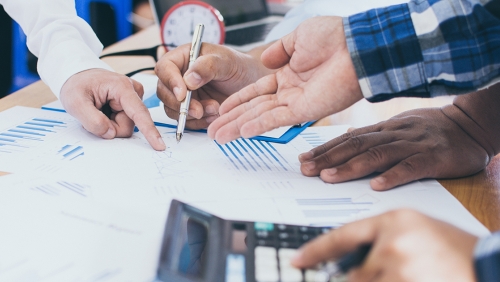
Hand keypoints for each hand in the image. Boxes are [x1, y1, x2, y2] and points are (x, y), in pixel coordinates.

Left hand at [60, 68, 164, 150]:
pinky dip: (111, 121)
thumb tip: (110, 134)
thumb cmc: (77, 84)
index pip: (139, 113)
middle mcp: (133, 91)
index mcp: (121, 87)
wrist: (78, 75)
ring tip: (98, 109)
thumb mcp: (74, 102)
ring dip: (110, 124)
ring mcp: (134, 98)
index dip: (149, 130)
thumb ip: (92, 121)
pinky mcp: (132, 104)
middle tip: (93, 114)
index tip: (159, 145)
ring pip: (126, 126)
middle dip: (110, 127)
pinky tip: (104, 110)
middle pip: (128, 125)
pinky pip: (124, 122)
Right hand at [155, 43, 270, 128]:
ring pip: (172, 109)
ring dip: (191, 115)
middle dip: (180, 104)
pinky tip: (213, 116)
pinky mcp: (190, 110)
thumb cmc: (238, 67)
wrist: (250, 84)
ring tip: (214, 108)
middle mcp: (179, 76)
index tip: (183, 94)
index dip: (170, 81)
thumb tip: (188, 79)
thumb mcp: (226, 61)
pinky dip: (197, 122)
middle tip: (199, 110)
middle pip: (164, 92)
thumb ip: (208, 66)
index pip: (165, 68)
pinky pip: (185, 121)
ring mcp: (183, 95)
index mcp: (183, 57)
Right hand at [207, 16, 362, 143]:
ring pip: (259, 116)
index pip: (256, 91)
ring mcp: (295, 102)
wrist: (357, 47)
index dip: (238, 101)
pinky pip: (275, 119)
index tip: (222, 109)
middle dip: (231, 119)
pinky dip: (257, 125)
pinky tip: (241, 131)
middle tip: (213, 131)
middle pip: (253, 108)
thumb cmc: (335, 37)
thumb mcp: (299, 37)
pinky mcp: (304, 110)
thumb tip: (265, 60)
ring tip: (218, 136)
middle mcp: (289, 91)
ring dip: (237, 126)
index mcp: (288, 74)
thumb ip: (279, 50)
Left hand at [292, 209, 477, 281]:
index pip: (342, 236)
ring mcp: (400, 269)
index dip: (316, 250)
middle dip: (359, 280)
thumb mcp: (414, 229)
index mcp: (392, 221)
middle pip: (352, 273)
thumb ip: (380, 237)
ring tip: (407, 274)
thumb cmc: (451, 247)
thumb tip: (350, 256)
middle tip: (384, 274)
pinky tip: (411, 277)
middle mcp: (392, 243)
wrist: (486, 264)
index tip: (297, 260)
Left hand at [298, 108, 489, 190]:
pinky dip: (393, 175)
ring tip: (329, 177)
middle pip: (356, 146)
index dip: (325, 149)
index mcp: (385, 129)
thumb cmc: (432, 128)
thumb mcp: (399, 127)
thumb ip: (374, 136)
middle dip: (328, 158)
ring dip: (351, 167)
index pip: (348, 139)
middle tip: (306, 170)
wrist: (471, 125)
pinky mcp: (434, 158)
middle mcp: (394, 134)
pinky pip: (411, 167)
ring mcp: (414, 145)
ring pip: (378, 155)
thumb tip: (345, 138)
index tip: (303, 160)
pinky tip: (377, 185)